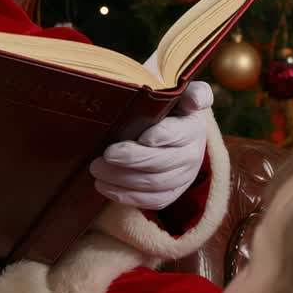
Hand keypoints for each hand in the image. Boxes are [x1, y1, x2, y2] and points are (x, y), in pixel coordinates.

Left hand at [90, 81, 211, 210]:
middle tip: (106, 154)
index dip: (162, 136)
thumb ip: (190, 91)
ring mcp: (183, 177)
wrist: (174, 128)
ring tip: (97, 169)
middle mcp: (192, 155)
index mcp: (192, 127)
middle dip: (133, 159)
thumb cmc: (168, 105)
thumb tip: (196, 99)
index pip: (179, 134)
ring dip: (123, 179)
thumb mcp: (179, 92)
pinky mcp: (171, 192)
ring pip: (154, 184)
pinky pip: (151, 201)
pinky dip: (126, 196)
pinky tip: (104, 186)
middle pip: (163, 162)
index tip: (142, 137)